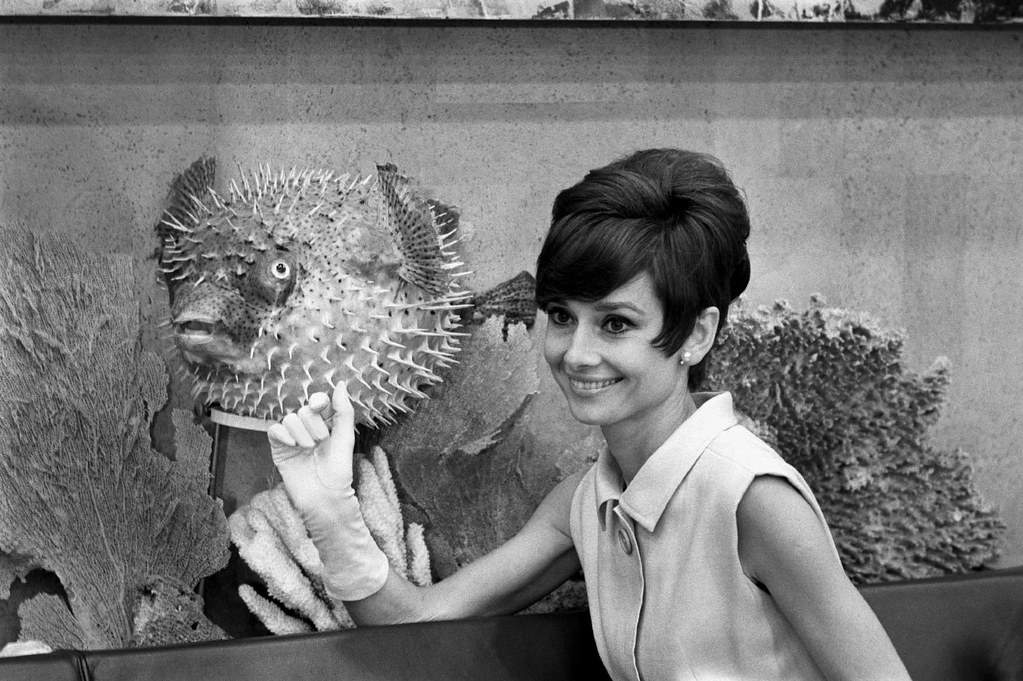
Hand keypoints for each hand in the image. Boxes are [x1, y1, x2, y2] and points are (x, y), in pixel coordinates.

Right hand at [268, 385, 355, 511]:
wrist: (324, 496)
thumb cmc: (338, 469)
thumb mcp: (345, 437)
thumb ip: (343, 410)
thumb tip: (339, 384)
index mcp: (326, 424)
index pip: (318, 401)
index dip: (318, 401)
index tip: (320, 407)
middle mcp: (308, 428)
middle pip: (304, 410)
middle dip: (314, 424)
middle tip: (321, 441)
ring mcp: (292, 437)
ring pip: (290, 418)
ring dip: (301, 432)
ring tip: (309, 448)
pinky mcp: (279, 448)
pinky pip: (274, 429)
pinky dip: (283, 433)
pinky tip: (293, 445)